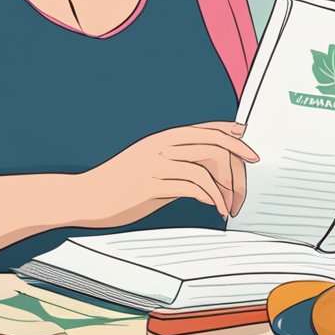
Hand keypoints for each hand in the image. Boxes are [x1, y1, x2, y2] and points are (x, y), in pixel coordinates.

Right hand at [74, 121, 258, 226]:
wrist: (83, 196)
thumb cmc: (116, 184)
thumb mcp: (148, 166)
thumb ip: (175, 164)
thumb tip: (205, 171)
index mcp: (161, 139)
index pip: (204, 129)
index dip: (228, 132)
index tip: (246, 140)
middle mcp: (160, 146)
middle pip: (211, 143)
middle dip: (237, 156)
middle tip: (251, 170)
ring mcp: (155, 164)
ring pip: (205, 166)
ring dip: (224, 187)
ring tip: (230, 204)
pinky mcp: (150, 184)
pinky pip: (190, 186)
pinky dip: (209, 196)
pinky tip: (214, 206)